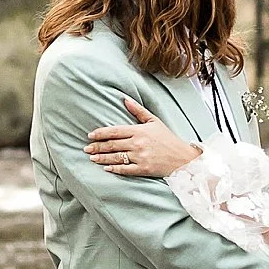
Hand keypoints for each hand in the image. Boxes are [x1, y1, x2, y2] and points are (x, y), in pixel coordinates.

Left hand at [86, 97, 201, 177]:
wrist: (183, 158)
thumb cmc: (168, 138)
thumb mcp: (154, 121)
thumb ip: (138, 110)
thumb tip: (124, 98)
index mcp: (139, 131)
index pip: (114, 131)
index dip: (100, 133)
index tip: (90, 135)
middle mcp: (138, 143)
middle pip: (112, 145)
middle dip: (97, 147)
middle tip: (86, 148)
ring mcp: (140, 157)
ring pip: (116, 157)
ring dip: (102, 158)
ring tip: (92, 158)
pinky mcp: (144, 169)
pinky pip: (125, 170)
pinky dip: (114, 169)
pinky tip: (106, 168)